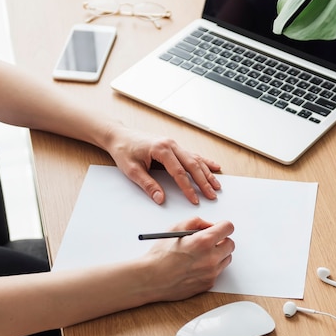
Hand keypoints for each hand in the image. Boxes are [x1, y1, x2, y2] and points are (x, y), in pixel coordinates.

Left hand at [104, 125, 220, 204]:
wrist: (119, 136)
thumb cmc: (124, 150)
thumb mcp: (132, 170)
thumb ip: (148, 185)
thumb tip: (160, 198)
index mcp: (161, 149)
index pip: (179, 172)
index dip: (188, 188)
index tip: (194, 199)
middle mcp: (171, 144)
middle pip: (192, 165)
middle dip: (204, 182)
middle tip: (212, 195)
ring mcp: (174, 144)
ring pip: (195, 159)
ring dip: (207, 173)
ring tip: (217, 185)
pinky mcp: (174, 146)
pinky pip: (193, 154)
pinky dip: (204, 162)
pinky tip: (214, 167)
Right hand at [143, 217, 234, 300]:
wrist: (151, 279)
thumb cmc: (160, 255)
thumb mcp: (176, 228)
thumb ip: (197, 222)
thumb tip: (210, 225)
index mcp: (204, 241)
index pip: (228, 228)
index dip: (223, 226)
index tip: (219, 228)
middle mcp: (211, 258)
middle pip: (231, 244)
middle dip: (222, 240)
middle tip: (209, 241)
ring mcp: (211, 273)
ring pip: (226, 259)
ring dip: (218, 254)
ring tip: (200, 255)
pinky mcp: (208, 284)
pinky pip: (217, 272)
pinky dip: (210, 268)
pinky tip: (195, 267)